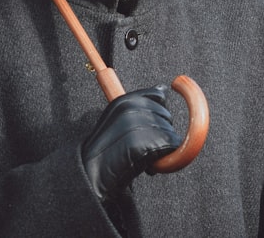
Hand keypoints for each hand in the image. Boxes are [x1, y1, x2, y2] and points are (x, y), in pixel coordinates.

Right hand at [81, 84, 182, 201]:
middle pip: (166, 116)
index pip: (158, 96)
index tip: (148, 129)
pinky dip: (165, 159)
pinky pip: (171, 147)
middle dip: (160, 134)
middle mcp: (131, 108)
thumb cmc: (107, 151)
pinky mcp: (145, 144)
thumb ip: (140, 105)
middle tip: (142, 148)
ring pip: (171, 133)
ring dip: (162, 149)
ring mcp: (137, 125)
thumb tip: (163, 88)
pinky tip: (148, 166)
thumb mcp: (119, 119)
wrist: (92, 175)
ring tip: (142, 158)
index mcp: (124, 101)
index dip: (157, 114)